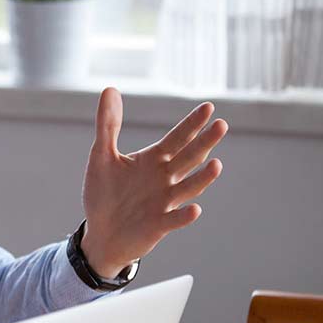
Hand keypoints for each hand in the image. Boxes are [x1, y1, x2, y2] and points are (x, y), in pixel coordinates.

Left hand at [80, 88, 226, 277]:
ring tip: (216, 164)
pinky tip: (194, 210)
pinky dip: (184, 216)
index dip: (191, 124)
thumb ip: (108, 125)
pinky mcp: (158, 225)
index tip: (209, 107)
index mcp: (154, 161)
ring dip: (202, 178)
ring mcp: (164, 203)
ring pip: (188, 188)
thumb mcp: (101, 156)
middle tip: (221, 125)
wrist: (100, 233)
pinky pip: (174, 220)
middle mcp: (165, 179)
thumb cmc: (105, 194)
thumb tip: (110, 89)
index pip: (177, 139)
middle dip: (204, 143)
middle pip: (188, 158)